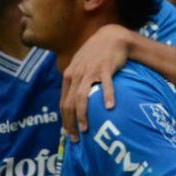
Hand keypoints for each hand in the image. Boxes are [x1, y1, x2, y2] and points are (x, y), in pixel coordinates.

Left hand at [60, 24, 131, 141]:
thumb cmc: (96, 54)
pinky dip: (107, 96)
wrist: (111, 37)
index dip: (65, 121)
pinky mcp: (105, 68)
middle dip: (71, 123)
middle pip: (70, 103)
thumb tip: (74, 104)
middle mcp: (76, 74)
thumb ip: (76, 83)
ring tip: (86, 128)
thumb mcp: (81, 67)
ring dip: (83, 114)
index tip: (70, 135)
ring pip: (82, 96)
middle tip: (76, 138)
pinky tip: (109, 108)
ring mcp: (90, 71)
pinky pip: (105, 84)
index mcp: (69, 76)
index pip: (64, 103)